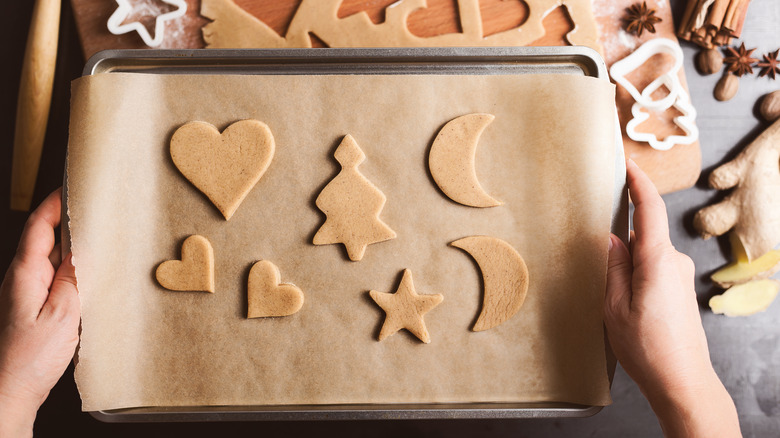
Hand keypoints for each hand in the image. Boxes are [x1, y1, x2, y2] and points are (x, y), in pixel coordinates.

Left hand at [0, 189, 78, 436]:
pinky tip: (91, 274)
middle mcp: (22, 278)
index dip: (56, 201)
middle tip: (97, 206)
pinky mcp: (35, 308)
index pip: (40, 225)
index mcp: (25, 273)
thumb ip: (75, 278)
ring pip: (52, 258)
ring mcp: (27, 293)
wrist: (9, 392)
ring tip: (101, 235)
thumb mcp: (63, 314)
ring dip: (73, 243)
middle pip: (46, 236)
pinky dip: (73, 267)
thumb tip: (85, 247)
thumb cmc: (29, 358)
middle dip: (69, 218)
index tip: (75, 183)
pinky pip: (55, 277)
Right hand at [605, 160, 739, 436]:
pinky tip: (625, 301)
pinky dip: (636, 273)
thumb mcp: (615, 307)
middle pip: (643, 233)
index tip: (628, 163)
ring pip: (646, 254)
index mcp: (656, 261)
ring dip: (627, 263)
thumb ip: (614, 266)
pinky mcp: (679, 289)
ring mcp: (679, 276)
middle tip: (595, 249)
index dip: (639, 183)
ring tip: (610, 294)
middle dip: (620, 237)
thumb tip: (613, 238)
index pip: (649, 209)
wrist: (683, 382)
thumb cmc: (647, 349)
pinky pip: (653, 268)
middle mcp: (674, 263)